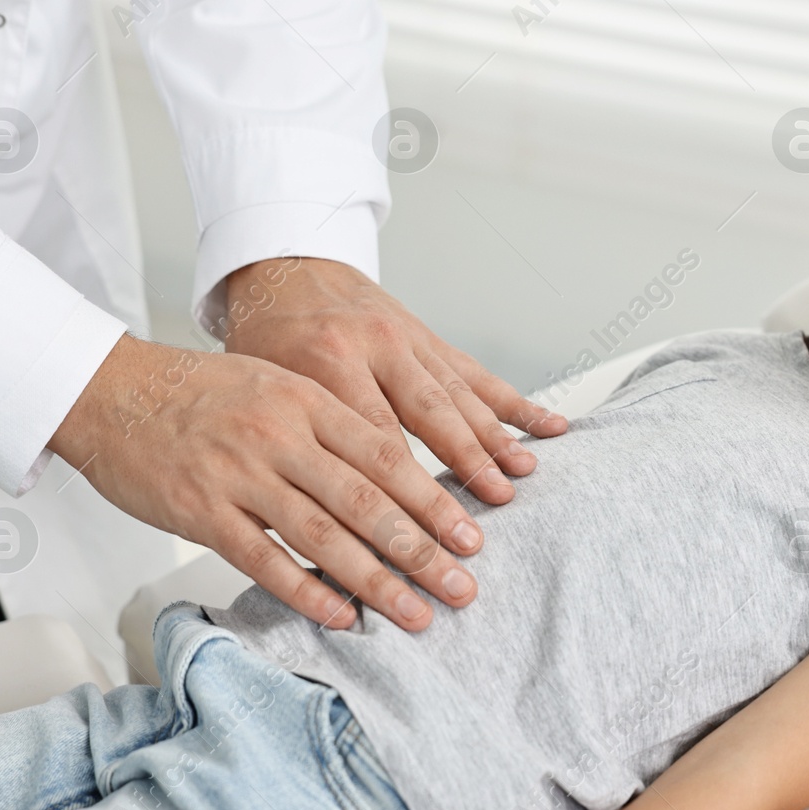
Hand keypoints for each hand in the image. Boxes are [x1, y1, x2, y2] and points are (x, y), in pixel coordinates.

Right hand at [48, 333, 490, 631]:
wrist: (112, 390)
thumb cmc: (200, 392)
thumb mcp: (276, 385)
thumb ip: (330, 426)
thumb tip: (394, 475)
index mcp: (306, 399)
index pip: (386, 455)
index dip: (432, 499)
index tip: (471, 534)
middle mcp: (279, 435)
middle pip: (366, 500)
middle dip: (422, 549)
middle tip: (462, 586)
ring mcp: (240, 474)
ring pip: (323, 535)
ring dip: (376, 579)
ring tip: (416, 612)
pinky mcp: (202, 512)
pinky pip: (264, 560)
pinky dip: (306, 592)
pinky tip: (341, 616)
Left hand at [219, 257, 566, 503]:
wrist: (285, 264)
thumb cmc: (265, 336)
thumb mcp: (260, 389)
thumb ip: (294, 446)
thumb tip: (320, 532)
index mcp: (325, 364)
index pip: (370, 444)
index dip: (395, 500)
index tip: (412, 545)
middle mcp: (375, 347)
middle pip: (425, 422)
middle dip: (456, 477)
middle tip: (475, 527)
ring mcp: (408, 339)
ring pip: (458, 398)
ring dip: (492, 442)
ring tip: (520, 478)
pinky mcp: (430, 338)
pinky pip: (476, 375)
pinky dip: (514, 403)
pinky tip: (548, 426)